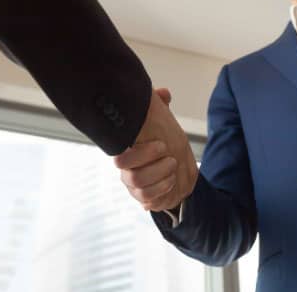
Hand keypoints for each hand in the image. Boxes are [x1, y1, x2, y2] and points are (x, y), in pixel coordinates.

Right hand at [114, 88, 197, 210]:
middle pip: (131, 178)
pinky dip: (161, 193)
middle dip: (155, 169)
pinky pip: (147, 202)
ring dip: (161, 181)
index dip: (142, 154)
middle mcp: (127, 171)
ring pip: (140, 191)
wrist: (169, 159)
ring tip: (174, 169)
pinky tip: (172, 181)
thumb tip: (164, 93)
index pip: (122, 159)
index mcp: (127, 152)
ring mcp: (134, 186)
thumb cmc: (158, 135)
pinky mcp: (144, 197)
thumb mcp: (159, 119)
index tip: (164, 144)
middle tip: (172, 158)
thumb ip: (158, 105)